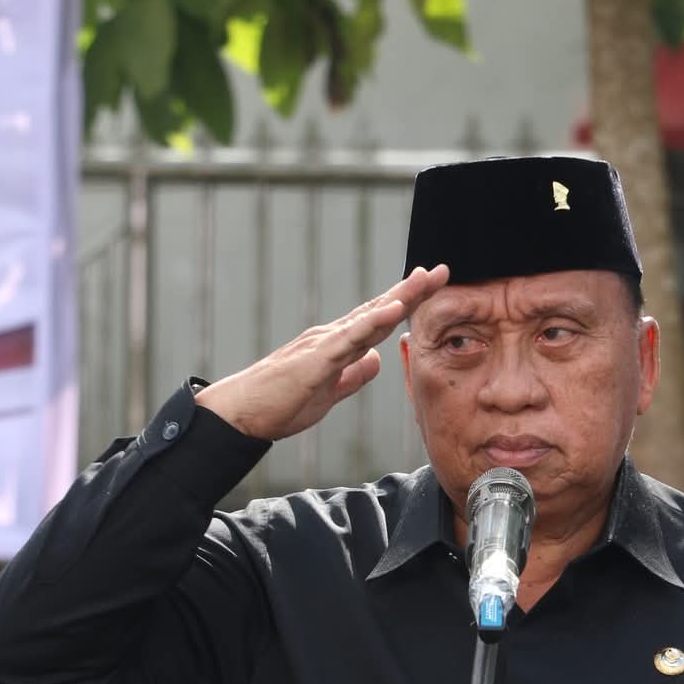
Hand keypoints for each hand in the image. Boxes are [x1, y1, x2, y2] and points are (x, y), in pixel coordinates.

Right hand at [195, 264, 447, 440]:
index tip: (430, 287)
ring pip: (369, 316)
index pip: (377, 320)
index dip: (405, 303)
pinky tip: (395, 309)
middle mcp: (332, 336)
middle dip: (411, 291)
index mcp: (337, 346)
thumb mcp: (329, 393)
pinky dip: (374, 321)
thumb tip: (378, 360)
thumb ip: (354, 375)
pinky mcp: (316, 359)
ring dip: (399, 297)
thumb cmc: (280, 403)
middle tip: (441, 270)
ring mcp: (324, 344)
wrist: (242, 413)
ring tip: (425, 279)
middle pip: (379, 309)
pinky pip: (350, 337)